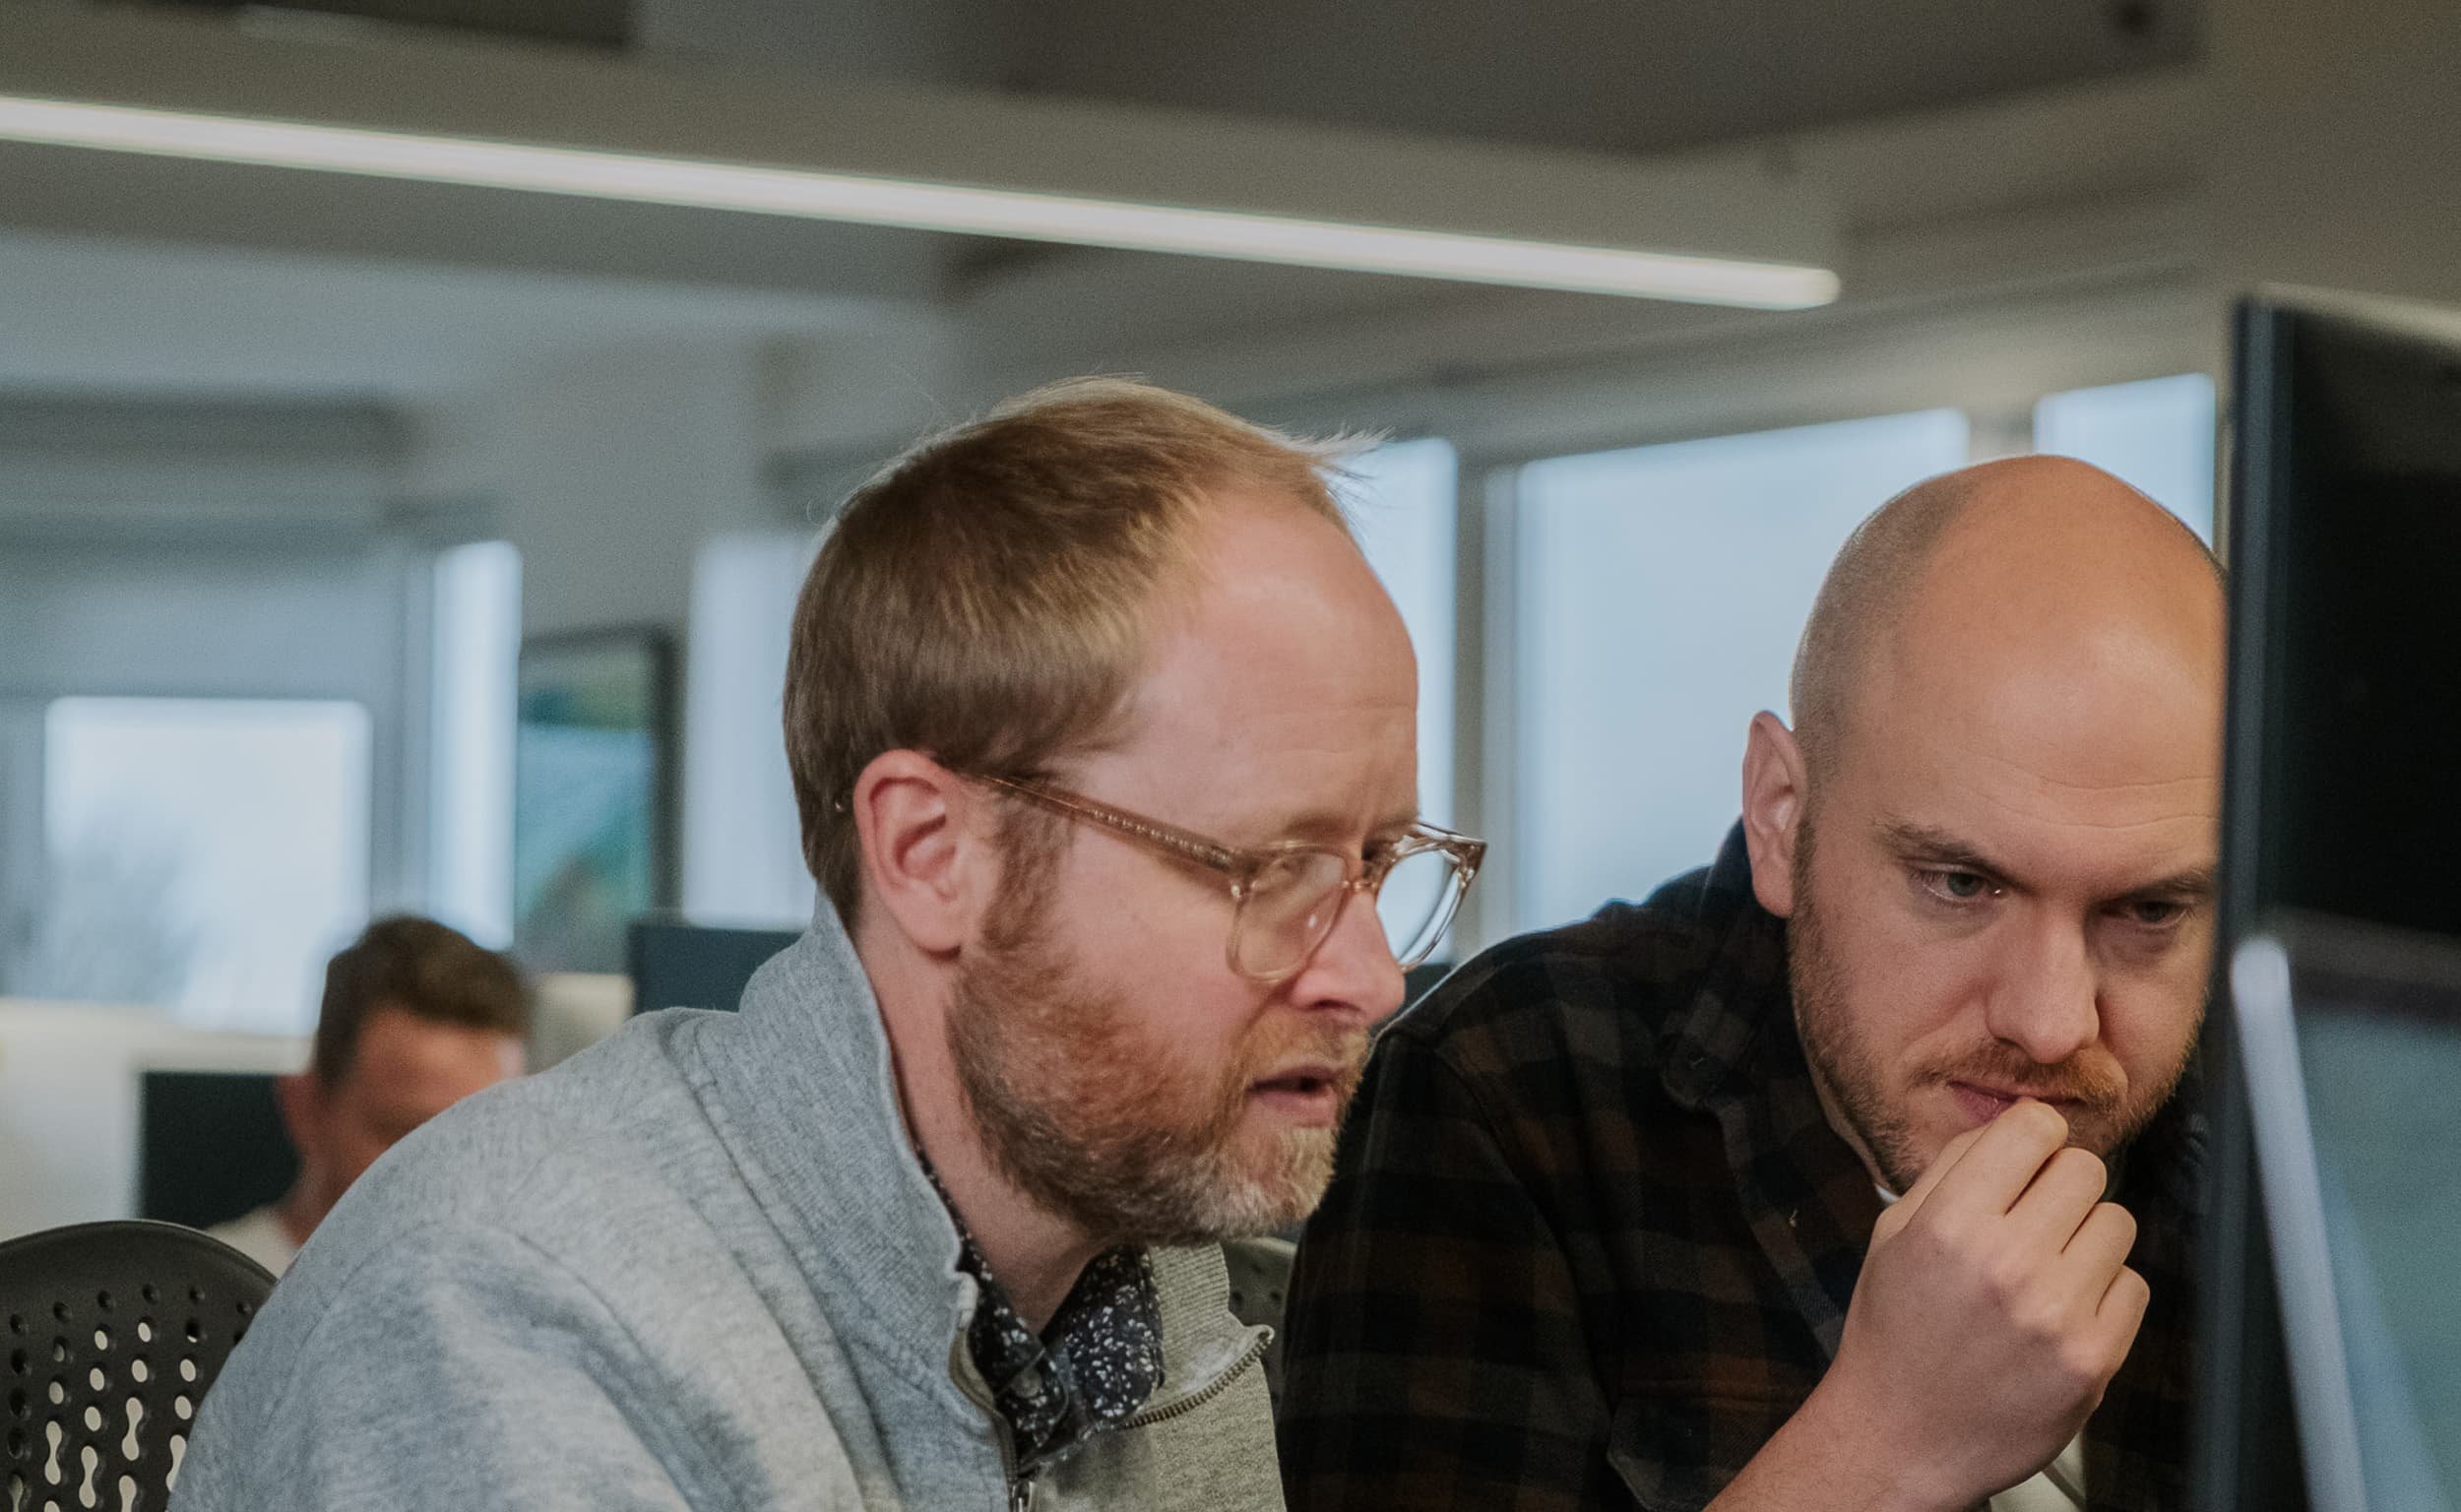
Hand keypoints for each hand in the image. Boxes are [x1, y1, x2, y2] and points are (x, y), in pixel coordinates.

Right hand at [1802, 1101, 2148, 1510]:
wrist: (1901, 1437)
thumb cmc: (1896, 1332)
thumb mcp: (1896, 1234)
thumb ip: (1953, 1169)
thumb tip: (2019, 1127)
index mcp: (1950, 1225)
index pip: (2034, 1128)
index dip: (2033, 1136)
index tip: (2027, 1157)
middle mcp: (2007, 1264)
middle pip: (2085, 1168)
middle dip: (2061, 1184)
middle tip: (2033, 1217)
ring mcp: (2056, 1315)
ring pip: (2117, 1222)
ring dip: (2086, 1237)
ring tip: (2046, 1269)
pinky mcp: (2093, 1360)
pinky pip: (2134, 1286)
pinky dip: (2104, 1293)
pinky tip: (2062, 1312)